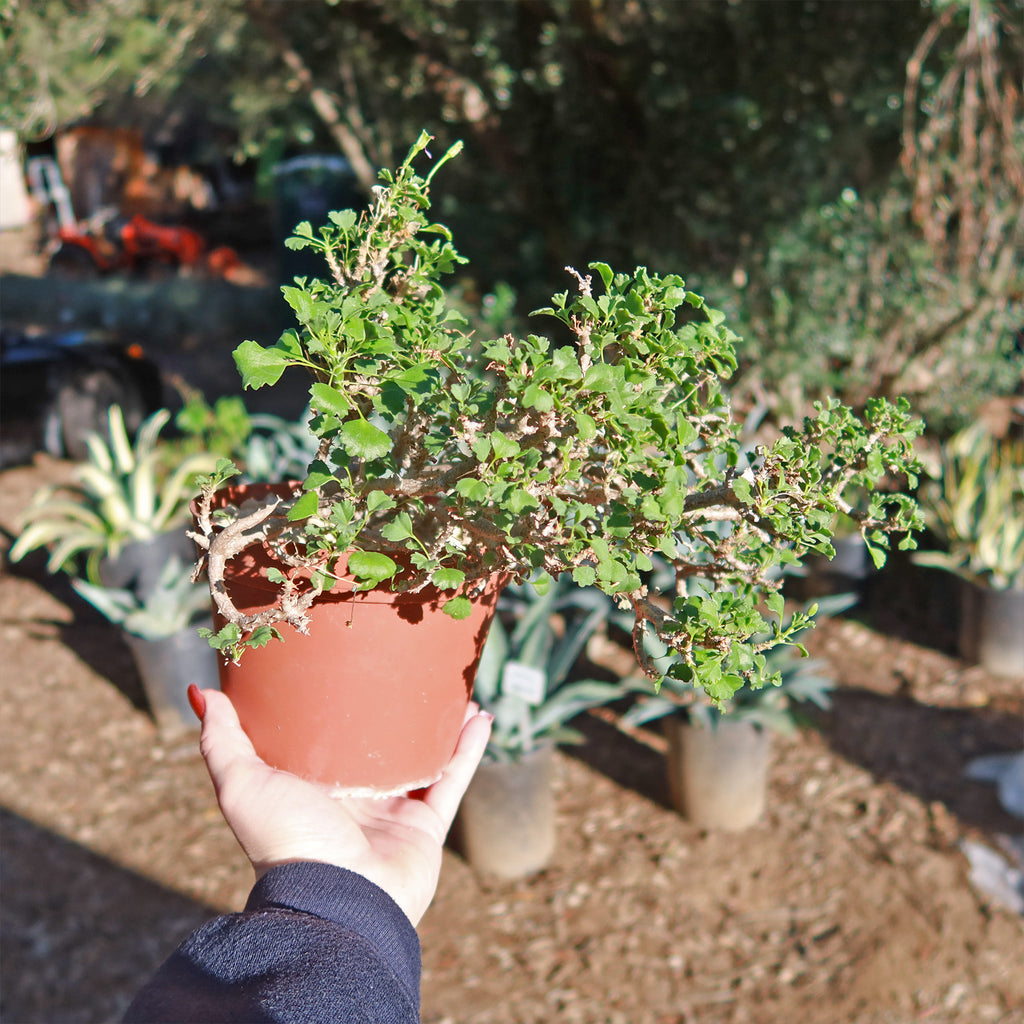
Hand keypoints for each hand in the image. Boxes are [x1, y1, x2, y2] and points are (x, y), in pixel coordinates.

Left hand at [188, 685, 491, 925]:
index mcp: (313, 786)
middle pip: (382, 744)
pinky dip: (468, 749)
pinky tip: (481, 716)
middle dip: (398, 710)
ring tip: (456, 688)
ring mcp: (392, 813)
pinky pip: (452, 779)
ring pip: (423, 757)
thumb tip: (199, 692)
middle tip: (411, 669)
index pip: (328, 736)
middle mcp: (354, 799)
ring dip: (441, 724)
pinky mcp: (425, 827)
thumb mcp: (243, 783)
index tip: (353, 664)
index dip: (340, 702)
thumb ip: (222, 741)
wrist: (337, 901)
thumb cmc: (286, 842)